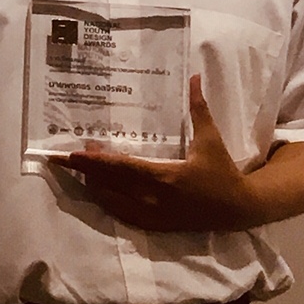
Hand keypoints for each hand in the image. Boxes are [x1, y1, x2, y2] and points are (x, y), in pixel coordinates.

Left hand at [62, 75, 261, 232]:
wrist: (237, 209)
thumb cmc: (222, 172)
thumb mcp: (211, 140)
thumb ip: (199, 109)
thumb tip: (194, 78)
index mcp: (166, 176)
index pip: (122, 168)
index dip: (95, 162)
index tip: (73, 153)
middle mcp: (154, 198)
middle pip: (109, 184)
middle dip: (85, 169)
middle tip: (65, 155)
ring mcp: (152, 215)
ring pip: (110, 200)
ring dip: (92, 184)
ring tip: (79, 167)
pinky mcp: (153, 225)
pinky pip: (120, 214)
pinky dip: (105, 201)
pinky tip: (95, 188)